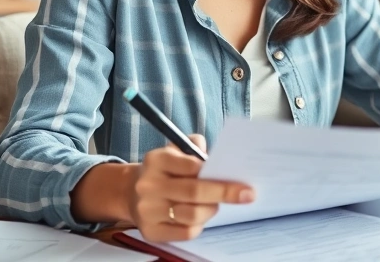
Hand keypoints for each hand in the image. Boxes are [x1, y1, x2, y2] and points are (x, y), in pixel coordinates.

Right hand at [128, 134, 254, 241]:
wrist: (132, 193)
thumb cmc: (164, 170)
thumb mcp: (175, 150)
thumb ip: (195, 147)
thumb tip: (218, 157)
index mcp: (156, 160)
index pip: (190, 165)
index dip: (214, 171)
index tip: (237, 176)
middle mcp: (148, 185)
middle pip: (194, 191)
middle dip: (224, 192)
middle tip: (247, 194)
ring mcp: (148, 210)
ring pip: (191, 214)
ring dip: (211, 209)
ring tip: (215, 204)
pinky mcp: (151, 231)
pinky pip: (185, 232)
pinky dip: (199, 225)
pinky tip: (200, 216)